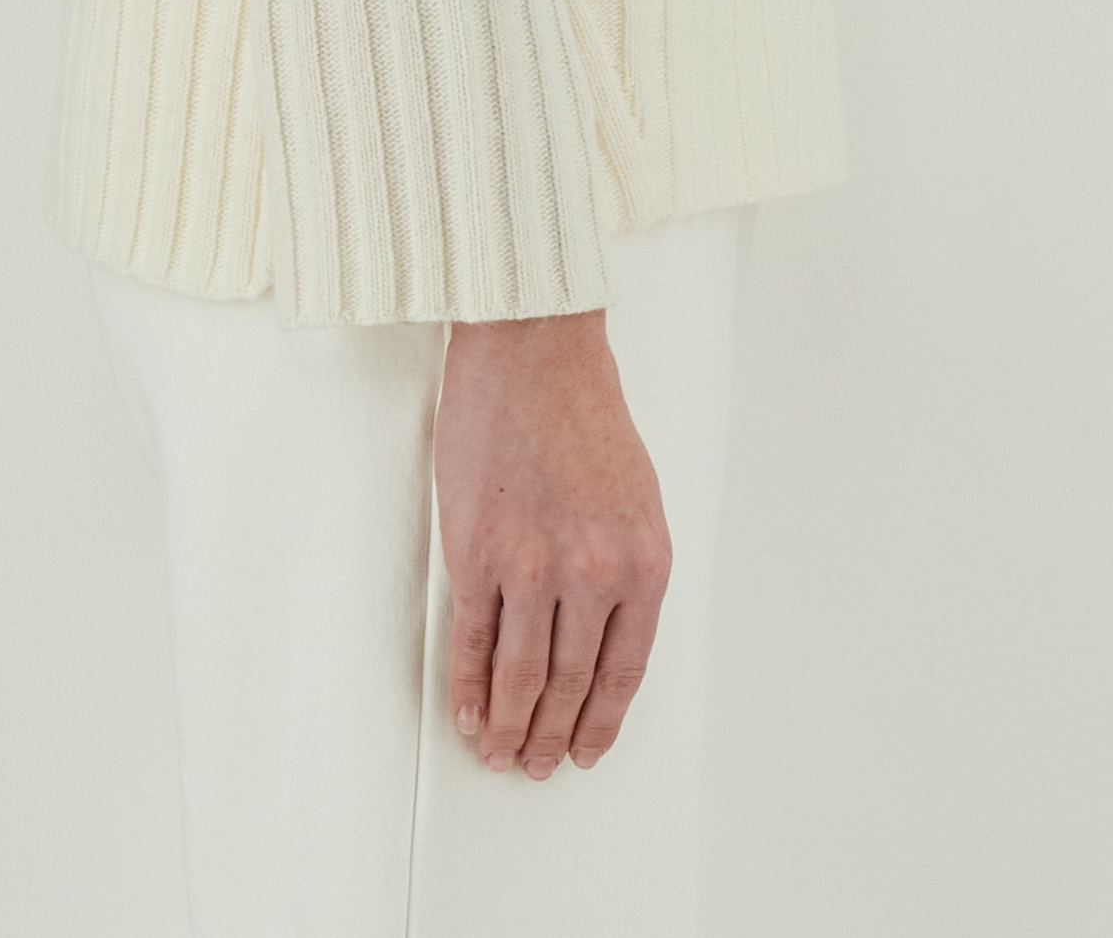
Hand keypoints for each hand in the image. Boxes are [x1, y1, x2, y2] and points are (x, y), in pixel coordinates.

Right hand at [433, 309, 671, 779]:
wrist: (534, 349)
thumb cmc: (585, 411)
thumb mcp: (636, 497)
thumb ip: (623, 568)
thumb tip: (598, 637)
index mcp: (645, 563)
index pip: (624, 672)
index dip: (601, 722)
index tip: (585, 750)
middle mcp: (594, 575)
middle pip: (570, 685)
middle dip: (552, 735)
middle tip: (536, 764)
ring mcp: (531, 567)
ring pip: (521, 676)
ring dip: (508, 725)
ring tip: (499, 753)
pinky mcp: (476, 552)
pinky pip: (472, 640)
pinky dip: (468, 687)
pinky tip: (467, 712)